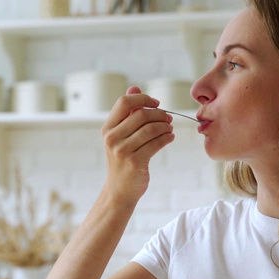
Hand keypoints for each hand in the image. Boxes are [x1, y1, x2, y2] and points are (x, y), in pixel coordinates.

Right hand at [101, 86, 173, 203]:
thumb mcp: (120, 136)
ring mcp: (122, 150)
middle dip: (159, 114)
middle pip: (141, 114)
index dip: (143, 98)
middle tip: (169, 118)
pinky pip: (156, 143)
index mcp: (107, 129)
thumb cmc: (123, 161)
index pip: (124, 102)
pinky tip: (170, 137)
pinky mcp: (135, 162)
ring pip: (150, 129)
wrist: (120, 191)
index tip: (156, 103)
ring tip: (170, 128)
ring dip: (165, 126)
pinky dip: (167, 138)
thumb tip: (134, 88)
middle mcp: (112, 138)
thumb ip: (127, 113)